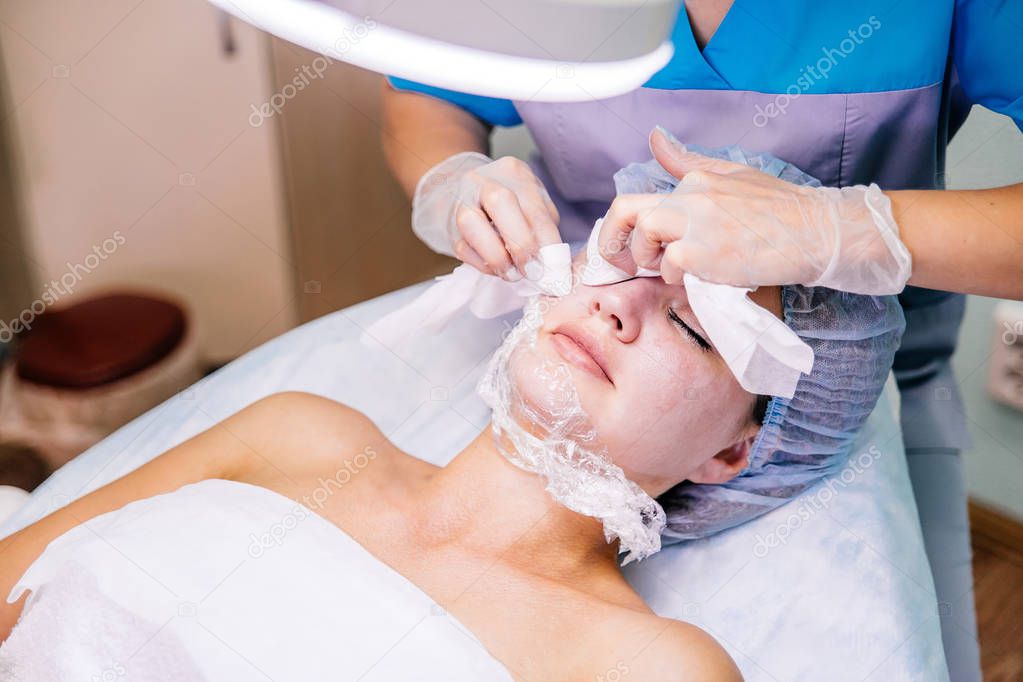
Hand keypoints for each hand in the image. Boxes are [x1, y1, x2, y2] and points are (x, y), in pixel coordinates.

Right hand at [412, 152, 560, 279]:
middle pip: (499, 201)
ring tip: (512, 273)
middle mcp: (482, 180)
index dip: (547, 242)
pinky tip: (496, 268)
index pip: (534, 207)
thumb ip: (543, 228)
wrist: (462, 196)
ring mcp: (460, 201)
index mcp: (512, 172)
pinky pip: (463, 248)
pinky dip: (483, 264)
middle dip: (520, 242)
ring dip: (497, 256)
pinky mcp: (449, 227)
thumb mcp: (533, 208)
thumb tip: (553, 262)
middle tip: (533, 270)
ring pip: (471, 223)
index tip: (554, 268)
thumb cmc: (510, 206)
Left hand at [598, 128, 911, 294]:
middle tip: (619, 261)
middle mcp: (691, 195)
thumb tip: (655, 138)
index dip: (624, 226)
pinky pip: (669, 267)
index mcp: (696, 179)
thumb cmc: (782, 211)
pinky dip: (676, 279)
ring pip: (644, 233)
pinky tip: (699, 278)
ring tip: (671, 269)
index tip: (628, 245)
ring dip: (648, 258)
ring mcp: (697, 222)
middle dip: (612, 238)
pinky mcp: (702, 252)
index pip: (641, 197)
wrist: (818, 233)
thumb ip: (689, 162)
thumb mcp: (733, 176)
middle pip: (627, 209)